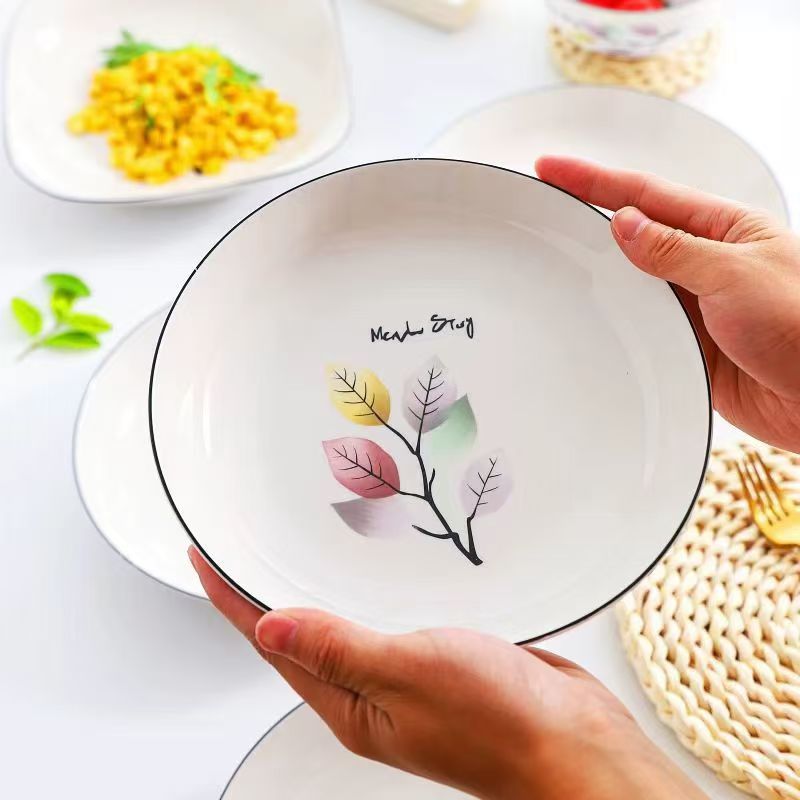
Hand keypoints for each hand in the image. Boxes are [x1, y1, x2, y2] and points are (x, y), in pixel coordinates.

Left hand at [190, 549, 706, 799]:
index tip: (204, 558)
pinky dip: (377, 586)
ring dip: (325, 583)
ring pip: (352, 618)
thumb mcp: (408, 674)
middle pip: (305, 631)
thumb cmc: (497, 724)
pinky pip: (395, 613)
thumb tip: (268, 627)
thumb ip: (339, 648)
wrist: (574, 743)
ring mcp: (408, 670)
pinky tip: (382, 562)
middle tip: (247, 541)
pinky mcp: (443, 651)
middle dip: (271, 587)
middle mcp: (373, 688)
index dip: (233, 599)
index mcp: (351, 701)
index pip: (273, 643)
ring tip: (300, 541)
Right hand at [536, 156, 799, 453]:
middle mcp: (705, 262)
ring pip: (632, 282)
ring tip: (554, 258)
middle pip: (634, 233)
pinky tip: (592, 315)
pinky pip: (641, 324)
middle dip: (588, 219)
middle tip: (542, 208)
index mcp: (724, 229)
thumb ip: (675, 251)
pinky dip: (616, 320)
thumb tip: (624, 225)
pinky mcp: (688, 344)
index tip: (553, 168)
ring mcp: (693, 304)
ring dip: (599, 274)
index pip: (646, 195)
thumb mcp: (736, 274)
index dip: (594, 180)